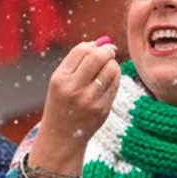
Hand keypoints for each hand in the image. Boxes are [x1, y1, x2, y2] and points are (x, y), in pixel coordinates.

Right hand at [31, 38, 120, 166]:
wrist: (61, 136)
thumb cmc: (62, 103)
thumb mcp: (60, 81)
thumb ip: (77, 61)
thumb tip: (101, 41)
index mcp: (60, 79)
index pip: (81, 50)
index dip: (93, 45)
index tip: (99, 46)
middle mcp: (74, 89)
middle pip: (97, 57)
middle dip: (107, 50)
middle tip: (110, 50)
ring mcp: (89, 100)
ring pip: (111, 69)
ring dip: (113, 64)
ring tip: (108, 67)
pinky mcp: (102, 109)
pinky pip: (116, 84)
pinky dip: (115, 77)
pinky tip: (109, 79)